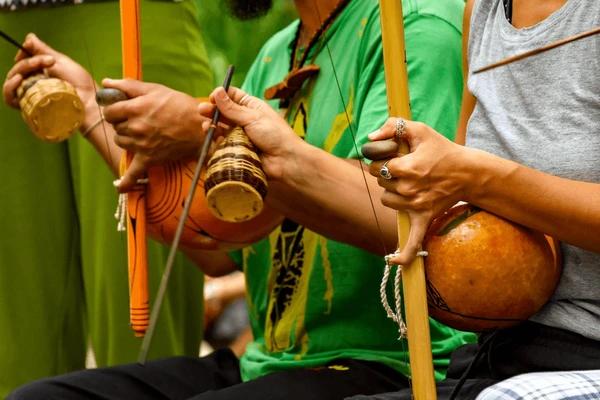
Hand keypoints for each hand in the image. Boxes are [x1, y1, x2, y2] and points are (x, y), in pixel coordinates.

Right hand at [3, 33, 95, 110]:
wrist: (90, 102)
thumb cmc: (81, 84)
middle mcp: (33, 85)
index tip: (31, 48)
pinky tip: (18, 80)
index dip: (23, 54)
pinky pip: (11, 99)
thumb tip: (29, 37)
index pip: (21, 62)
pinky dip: (10, 88)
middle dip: (29, 62)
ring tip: (32, 69)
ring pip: (12, 82)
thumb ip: (43, 50)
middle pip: (17, 70)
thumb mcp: (61, 62)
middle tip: (48, 61)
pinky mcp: (30, 108)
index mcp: (40, 73)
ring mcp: (31, 97)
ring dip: (19, 71)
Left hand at [101, 79, 206, 191]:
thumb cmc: (179, 105)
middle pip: (116, 127)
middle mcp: (135, 127)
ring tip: (141, 134)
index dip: (114, 109)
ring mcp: (141, 145)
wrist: (200, 127)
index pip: (109, 111)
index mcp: (134, 108)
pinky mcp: (149, 159)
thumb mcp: (155, 89)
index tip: (122, 109)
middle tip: (138, 120)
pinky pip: (133, 174)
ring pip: (121, 143)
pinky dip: (125, 182)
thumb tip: (106, 82)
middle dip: (123, 123)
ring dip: (126, 139)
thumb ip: (128, 86)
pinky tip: (118, 186)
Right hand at [198, 86, 303, 179]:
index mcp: (252, 107)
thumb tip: (217, 91)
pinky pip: (224, 144)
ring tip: (206, 126)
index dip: (221, 95)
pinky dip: (218, 141)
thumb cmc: (274, 135)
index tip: (211, 98)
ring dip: (212, 126)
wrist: (285, 160)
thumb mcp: (252, 117)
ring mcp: (241, 135)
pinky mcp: (238, 150)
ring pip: (222, 128)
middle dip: (212, 111)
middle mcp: (245, 119)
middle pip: (224, 112)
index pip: (232, 96)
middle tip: (201, 111)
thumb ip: (232, 108)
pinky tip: (214, 139)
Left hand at [368, 117, 469, 264]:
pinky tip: (393, 262)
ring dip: (392, 193)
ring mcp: (416, 207)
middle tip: (406, 168)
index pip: (376, 166)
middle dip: (388, 175)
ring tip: (410, 184)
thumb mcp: (420, 130)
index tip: (394, 156)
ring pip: (387, 201)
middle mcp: (409, 189)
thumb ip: (393, 126)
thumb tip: (371, 137)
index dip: (382, 159)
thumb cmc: (442, 150)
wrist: (467, 172)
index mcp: (406, 168)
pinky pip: (412, 242)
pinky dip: (404, 255)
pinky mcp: (423, 219)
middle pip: (380, 184)